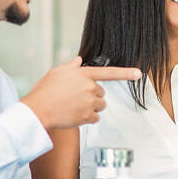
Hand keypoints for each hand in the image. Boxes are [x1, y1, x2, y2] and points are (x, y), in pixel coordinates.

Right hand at [21, 57, 141, 129]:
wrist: (38, 110)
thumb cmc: (45, 91)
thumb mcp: (56, 72)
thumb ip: (71, 66)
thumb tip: (78, 60)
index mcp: (84, 74)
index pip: (109, 72)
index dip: (126, 73)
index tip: (139, 73)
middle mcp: (90, 88)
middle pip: (101, 93)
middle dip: (92, 95)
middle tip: (75, 97)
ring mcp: (90, 103)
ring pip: (99, 106)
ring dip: (91, 107)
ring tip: (74, 106)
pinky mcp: (87, 116)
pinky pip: (95, 117)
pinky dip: (87, 118)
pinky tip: (74, 115)